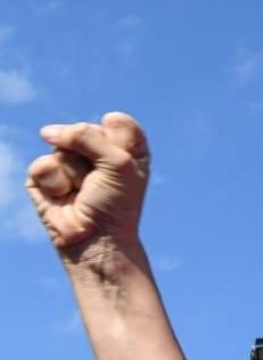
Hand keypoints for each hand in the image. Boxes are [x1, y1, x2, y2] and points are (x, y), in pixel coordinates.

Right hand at [26, 113, 150, 256]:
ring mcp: (68, 163)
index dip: (116, 142)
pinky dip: (55, 183)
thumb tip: (45, 132)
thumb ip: (86, 136)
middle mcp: (95, 152)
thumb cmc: (115, 203)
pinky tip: (64, 197)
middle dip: (93, 156)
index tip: (123, 166)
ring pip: (61, 147)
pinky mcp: (44, 177)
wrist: (97, 238)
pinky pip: (42, 164)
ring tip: (82, 191)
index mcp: (123, 147)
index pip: (114, 121)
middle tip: (100, 182)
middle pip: (84, 130)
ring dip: (74, 172)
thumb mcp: (117, 162)